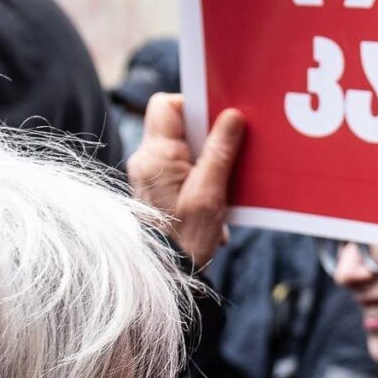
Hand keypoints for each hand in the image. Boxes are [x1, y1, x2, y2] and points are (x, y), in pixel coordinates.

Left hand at [129, 94, 245, 268]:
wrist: (167, 273)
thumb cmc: (186, 238)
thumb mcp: (210, 193)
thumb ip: (220, 151)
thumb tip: (232, 115)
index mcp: (155, 155)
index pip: (166, 104)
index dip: (193, 104)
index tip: (219, 118)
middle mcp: (146, 160)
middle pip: (176, 123)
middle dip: (206, 132)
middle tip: (230, 147)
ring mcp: (148, 174)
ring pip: (181, 145)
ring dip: (206, 155)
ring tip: (225, 175)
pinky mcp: (155, 187)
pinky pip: (179, 165)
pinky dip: (200, 172)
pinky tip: (216, 193)